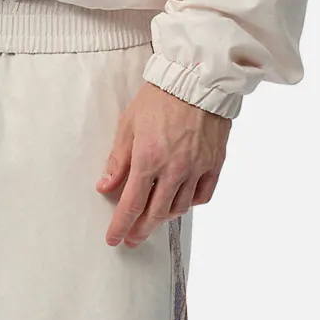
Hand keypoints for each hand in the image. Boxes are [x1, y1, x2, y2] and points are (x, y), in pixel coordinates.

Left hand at [96, 82, 229, 247]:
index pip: (131, 205)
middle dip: (141, 230)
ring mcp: (197, 168)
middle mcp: (174, 169)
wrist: (196, 80)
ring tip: (154, 219)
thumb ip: (117, 160)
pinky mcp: (215, 163)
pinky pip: (203, 195)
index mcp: (148, 159)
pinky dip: (190, 203)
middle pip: (155, 213)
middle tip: (132, 239)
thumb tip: (104, 186)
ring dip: (164, 217)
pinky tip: (181, 202)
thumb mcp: (128, 125)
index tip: (114, 239)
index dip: (120, 226)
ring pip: (180, 207)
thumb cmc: (159, 98)